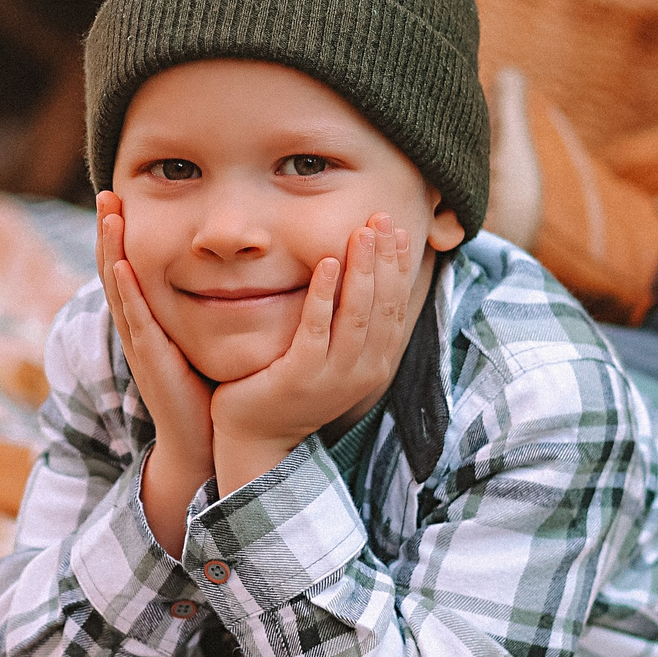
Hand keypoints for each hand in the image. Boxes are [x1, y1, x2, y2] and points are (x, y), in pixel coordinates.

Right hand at [96, 192, 215, 553]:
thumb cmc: (205, 392)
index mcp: (148, 321)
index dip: (122, 235)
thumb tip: (230, 272)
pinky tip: (122, 266)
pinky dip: (126, 292)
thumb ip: (207, 308)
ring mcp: (140, 344)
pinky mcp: (151, 360)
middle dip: (109, 231)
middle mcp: (138, 328)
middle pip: (114, 270)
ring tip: (109, 214)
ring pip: (118, 289)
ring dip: (110, 250)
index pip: (130, 269)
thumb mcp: (202, 339)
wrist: (200, 441)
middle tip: (108, 192)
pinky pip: (135, 320)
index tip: (121, 199)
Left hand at [210, 214, 413, 492]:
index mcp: (374, 364)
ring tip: (361, 232)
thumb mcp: (332, 358)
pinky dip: (323, 294)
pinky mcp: (299, 377)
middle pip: (382, 307)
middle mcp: (361, 372)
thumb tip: (362, 280)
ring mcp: (332, 377)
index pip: (395, 308)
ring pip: (357, 315)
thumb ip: (349, 325)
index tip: (399, 230)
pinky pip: (315, 329)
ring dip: (361, 270)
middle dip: (385, 259)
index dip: (400, 267)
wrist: (257, 438)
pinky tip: (326, 262)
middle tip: (382, 218)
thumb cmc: (291, 389)